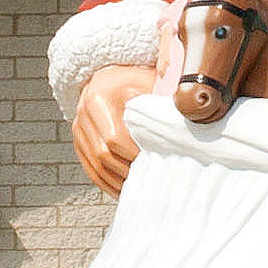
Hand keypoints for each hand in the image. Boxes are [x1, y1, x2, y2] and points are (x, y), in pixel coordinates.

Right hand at [69, 62, 154, 193]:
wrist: (109, 76)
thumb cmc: (134, 79)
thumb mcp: (148, 80)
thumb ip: (164, 94)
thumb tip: (189, 108)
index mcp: (98, 99)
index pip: (114, 139)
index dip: (134, 155)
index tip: (155, 162)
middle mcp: (83, 114)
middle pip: (102, 155)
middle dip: (126, 171)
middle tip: (149, 179)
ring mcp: (78, 129)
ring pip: (94, 166)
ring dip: (115, 182)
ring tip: (138, 188)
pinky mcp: (78, 140)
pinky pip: (89, 168)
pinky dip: (105, 182)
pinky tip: (122, 190)